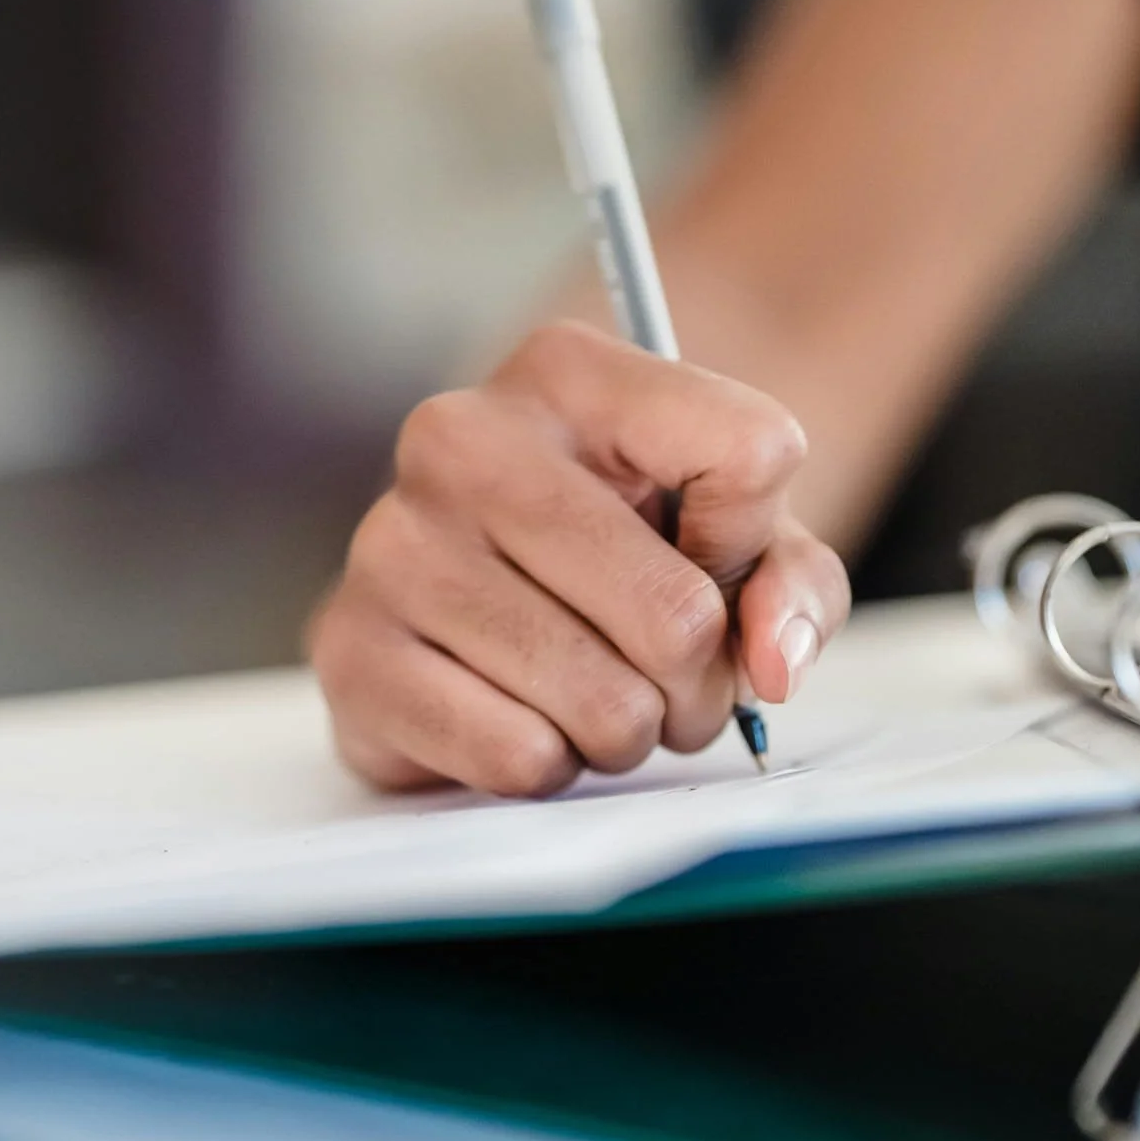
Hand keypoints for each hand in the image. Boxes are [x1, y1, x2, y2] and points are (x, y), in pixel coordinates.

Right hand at [309, 321, 849, 794]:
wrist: (470, 598)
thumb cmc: (621, 556)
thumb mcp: (736, 541)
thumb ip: (790, 583)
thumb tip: (772, 662)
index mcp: (568, 373)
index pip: (751, 454)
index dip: (758, 545)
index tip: (708, 560)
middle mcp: (462, 438)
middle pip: (677, 613)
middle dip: (698, 685)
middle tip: (668, 684)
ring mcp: (392, 543)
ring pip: (602, 700)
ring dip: (627, 734)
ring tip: (595, 701)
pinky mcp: (349, 649)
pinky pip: (516, 755)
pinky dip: (548, 767)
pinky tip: (521, 722)